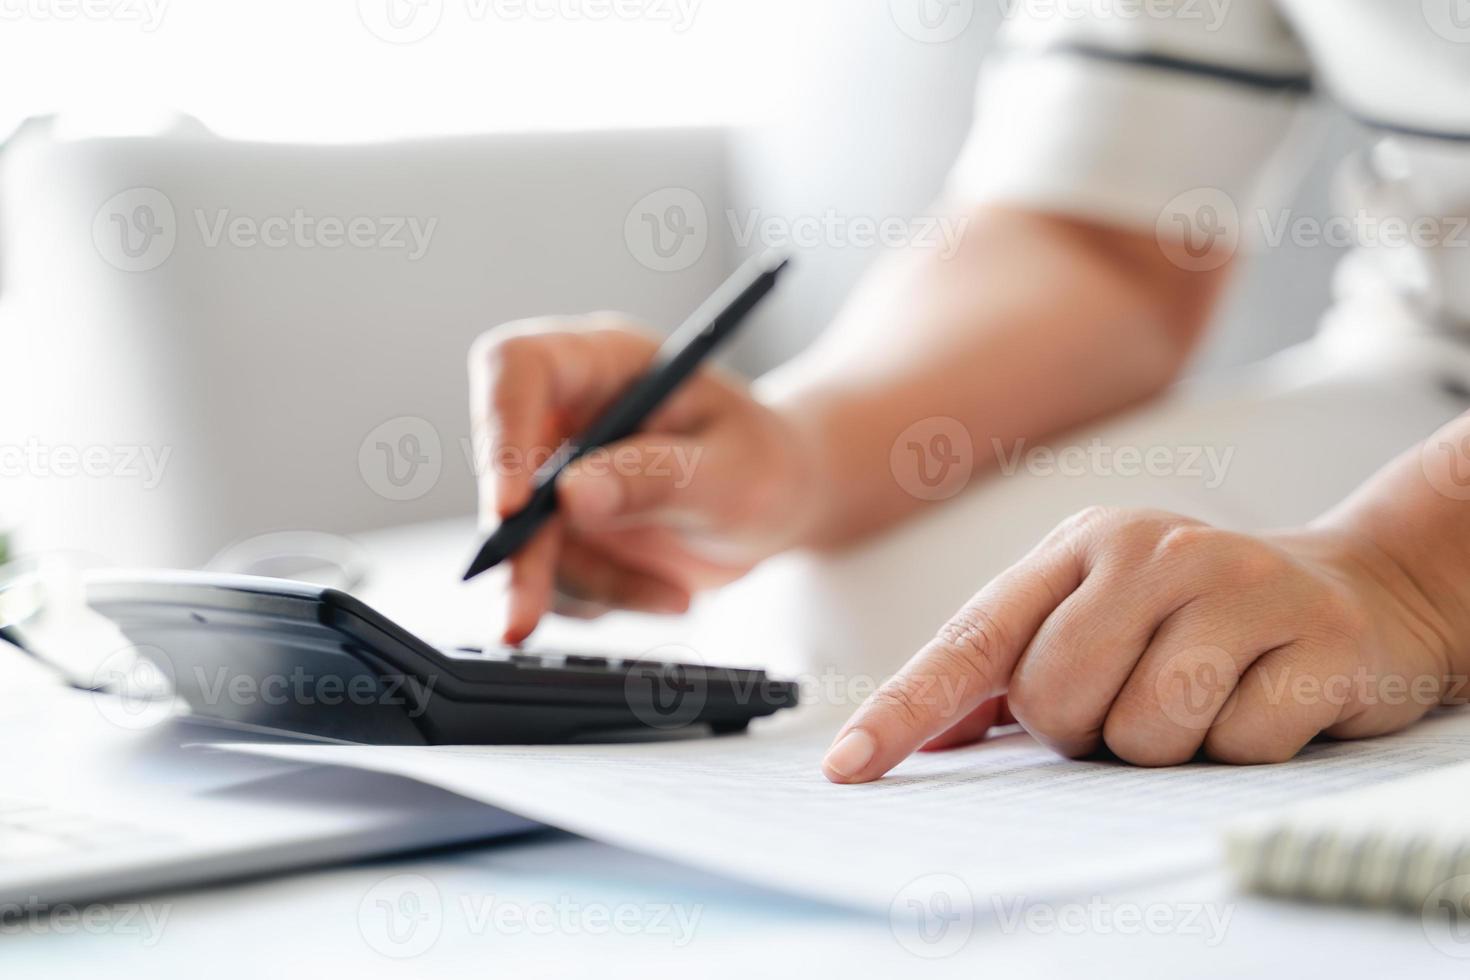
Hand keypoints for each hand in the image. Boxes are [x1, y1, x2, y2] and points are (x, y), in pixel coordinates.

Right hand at [468, 315, 817, 642]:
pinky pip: (555, 579)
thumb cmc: (765, 461)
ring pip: (528, 542)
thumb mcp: (732, 471)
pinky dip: (605, 599)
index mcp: (603, 362)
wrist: (782, 501)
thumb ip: (658, 478)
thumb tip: (573, 493)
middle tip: (523, 616)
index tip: (513, 508)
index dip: (499, 432)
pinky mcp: (563, 530)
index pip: (515, 367)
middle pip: (502, 470)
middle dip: (520, 552)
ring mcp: (557, 474)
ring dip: (592, 584)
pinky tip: (663, 591)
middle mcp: (566, 413)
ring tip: (676, 594)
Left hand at [822, 507, 1458, 781]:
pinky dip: (1244, 747)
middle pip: (1053, 698)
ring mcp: (1237, 583)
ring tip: (1205, 699)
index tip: (849, 766)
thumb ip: (1018, 666)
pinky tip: (1267, 700)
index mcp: (1080, 545)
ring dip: (1166, 746)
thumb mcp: (1104, 614)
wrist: (1362, 588)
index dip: (905, 708)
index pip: (972, 639)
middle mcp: (1151, 549)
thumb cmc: (1202, 617)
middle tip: (1135, 702)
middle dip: (1084, 731)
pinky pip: (1237, 745)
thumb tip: (930, 733)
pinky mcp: (1316, 635)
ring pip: (1144, 729)